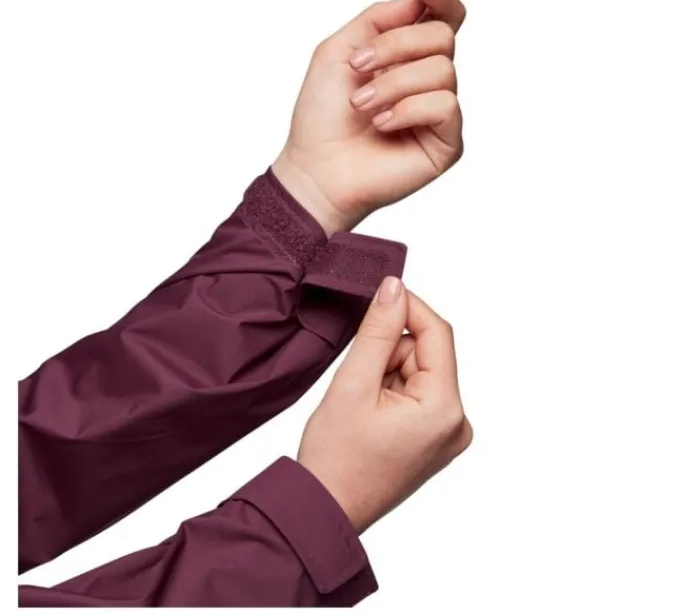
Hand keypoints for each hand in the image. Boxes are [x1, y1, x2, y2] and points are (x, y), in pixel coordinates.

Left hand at [272, 0, 466, 234]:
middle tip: (358, 68)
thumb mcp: (339, 51)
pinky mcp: (447, 143)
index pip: (444, 18)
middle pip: (442, 36)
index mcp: (408, 58)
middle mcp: (429, 82)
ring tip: (362, 106)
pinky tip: (381, 125)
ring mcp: (440, 113)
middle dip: (395, 45)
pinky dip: (407, 110)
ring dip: (392, 84)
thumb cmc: (322, 117)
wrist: (316, 168)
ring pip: (442, 70)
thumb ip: (378, 19)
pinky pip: (445, 105)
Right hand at [297, 276, 471, 532]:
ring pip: (418, 370)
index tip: (379, 294)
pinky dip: (391, 388)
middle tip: (358, 380)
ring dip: (387, 371)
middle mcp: (457, 423)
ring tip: (361, 402)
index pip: (437, 334)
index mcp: (445, 410)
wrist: (324, 508)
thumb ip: (378, 329)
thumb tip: (394, 287)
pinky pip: (417, 391)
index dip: (408, 307)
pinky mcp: (434, 437)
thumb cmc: (335, 459)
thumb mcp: (353, 383)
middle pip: (426, 353)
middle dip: (389, 352)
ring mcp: (448, 433)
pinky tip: (370, 411)